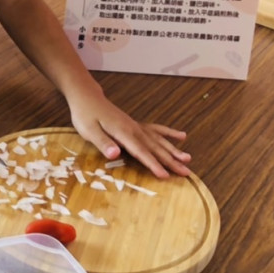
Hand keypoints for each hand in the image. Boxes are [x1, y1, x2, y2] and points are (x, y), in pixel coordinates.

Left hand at [67, 91, 190, 178]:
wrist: (87, 97)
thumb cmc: (84, 115)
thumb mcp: (88, 130)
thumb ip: (103, 142)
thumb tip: (115, 154)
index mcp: (123, 132)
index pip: (140, 152)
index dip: (152, 164)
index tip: (165, 175)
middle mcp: (133, 129)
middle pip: (155, 147)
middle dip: (171, 161)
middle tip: (187, 173)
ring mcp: (136, 125)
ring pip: (159, 140)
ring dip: (174, 150)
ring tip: (188, 160)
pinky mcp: (135, 124)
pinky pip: (156, 129)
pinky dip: (169, 133)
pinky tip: (182, 136)